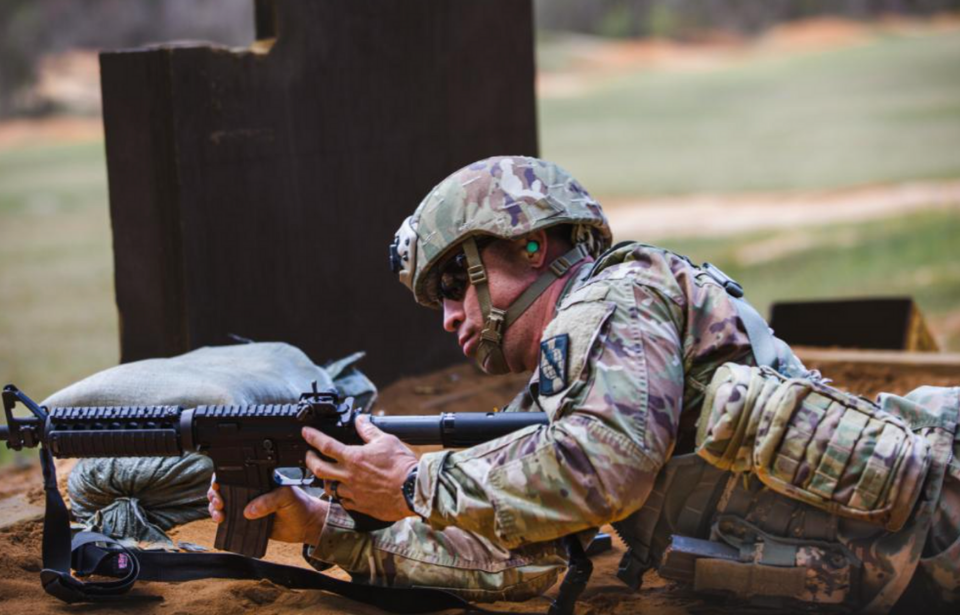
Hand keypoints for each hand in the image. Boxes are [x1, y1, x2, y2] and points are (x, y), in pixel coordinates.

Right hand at [207, 475, 328, 543]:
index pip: (236, 474)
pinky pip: (230, 521)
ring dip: (215, 508)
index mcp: (259, 480)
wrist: (306, 525)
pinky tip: (222, 521)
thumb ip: (269, 501)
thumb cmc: (299, 504)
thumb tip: (249, 510)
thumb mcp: (286, 497)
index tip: (218, 485)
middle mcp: (250, 492)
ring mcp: (247, 507)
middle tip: (219, 501)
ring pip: (224, 505)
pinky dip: (222, 521)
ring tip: (220, 514)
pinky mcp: (248, 522)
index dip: (223, 478)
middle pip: (225, 489)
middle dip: (215, 494)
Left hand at [304, 416, 417, 522]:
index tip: (306, 433)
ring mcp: (353, 492)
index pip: (326, 445)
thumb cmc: (402, 465)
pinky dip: (340, 494)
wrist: (413, 490)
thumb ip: (369, 431)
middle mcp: (349, 475)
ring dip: (324, 479)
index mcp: (354, 457)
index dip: (313, 437)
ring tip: (325, 474)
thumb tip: (360, 420)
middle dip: (310, 460)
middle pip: (319, 468)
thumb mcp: (386, 440)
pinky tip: (343, 491)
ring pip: (329, 487)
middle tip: (309, 455)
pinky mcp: (360, 505)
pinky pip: (343, 500)